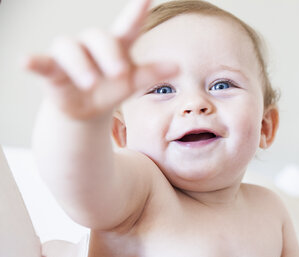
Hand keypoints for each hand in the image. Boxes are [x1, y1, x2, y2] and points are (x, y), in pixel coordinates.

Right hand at [24, 0, 176, 120]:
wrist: (87, 109)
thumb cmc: (113, 88)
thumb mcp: (133, 82)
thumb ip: (151, 73)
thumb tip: (177, 66)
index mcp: (117, 46)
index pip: (128, 25)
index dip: (137, 10)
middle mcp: (92, 45)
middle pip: (98, 37)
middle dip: (109, 54)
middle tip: (121, 72)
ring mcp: (70, 55)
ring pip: (70, 48)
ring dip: (81, 65)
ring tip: (90, 82)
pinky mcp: (51, 69)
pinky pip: (40, 62)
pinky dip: (33, 61)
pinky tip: (25, 62)